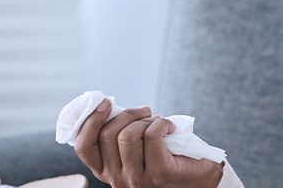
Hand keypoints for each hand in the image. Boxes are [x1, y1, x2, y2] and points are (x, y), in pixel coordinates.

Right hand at [72, 99, 223, 187]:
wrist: (198, 177)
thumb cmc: (164, 156)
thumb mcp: (133, 145)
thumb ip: (116, 132)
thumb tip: (104, 104)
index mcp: (105, 172)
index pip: (84, 147)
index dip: (90, 120)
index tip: (105, 102)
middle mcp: (117, 181)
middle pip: (107, 135)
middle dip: (127, 114)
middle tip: (144, 112)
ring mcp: (137, 181)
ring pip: (128, 135)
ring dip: (145, 120)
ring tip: (156, 121)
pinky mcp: (159, 174)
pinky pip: (152, 135)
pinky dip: (162, 123)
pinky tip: (170, 127)